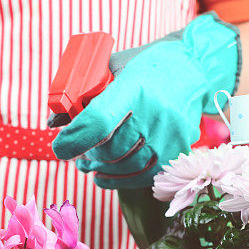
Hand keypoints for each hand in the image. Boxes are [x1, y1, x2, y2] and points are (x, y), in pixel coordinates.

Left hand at [52, 13, 240, 189]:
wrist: (194, 69)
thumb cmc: (146, 68)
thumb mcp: (114, 68)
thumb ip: (84, 94)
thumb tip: (54, 123)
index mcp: (135, 86)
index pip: (99, 121)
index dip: (75, 139)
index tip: (59, 148)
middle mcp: (155, 112)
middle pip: (110, 149)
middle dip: (86, 156)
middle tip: (76, 155)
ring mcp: (169, 135)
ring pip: (124, 166)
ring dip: (100, 170)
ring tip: (89, 165)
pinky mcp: (177, 151)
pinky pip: (142, 176)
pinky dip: (118, 180)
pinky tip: (103, 177)